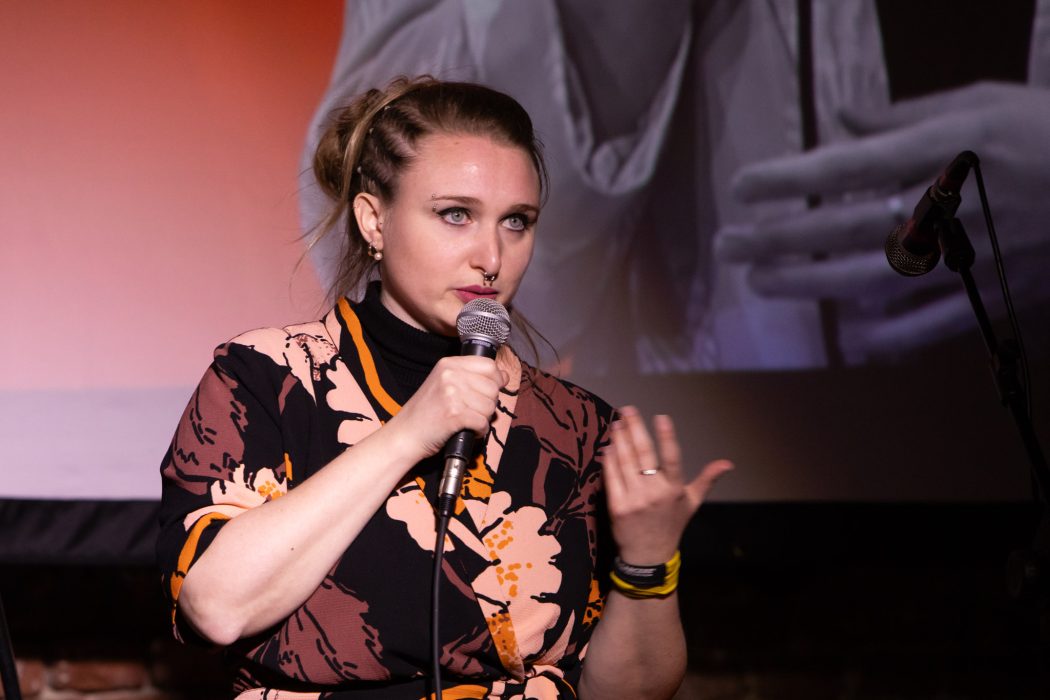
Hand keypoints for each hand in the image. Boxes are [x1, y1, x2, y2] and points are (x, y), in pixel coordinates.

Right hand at [386, 355, 508, 459]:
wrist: (405, 434)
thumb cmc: (426, 412)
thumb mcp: (444, 383)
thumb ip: (471, 377)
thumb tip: (504, 376)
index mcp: (448, 364)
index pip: (489, 365)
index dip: (496, 379)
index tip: (489, 390)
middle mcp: (450, 375)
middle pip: (493, 387)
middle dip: (488, 403)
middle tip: (472, 410)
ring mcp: (452, 394)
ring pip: (490, 406)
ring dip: (483, 418)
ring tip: (467, 421)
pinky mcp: (454, 414)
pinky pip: (483, 422)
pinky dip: (479, 431)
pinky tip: (469, 430)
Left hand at [602, 406, 732, 563]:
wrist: (648, 556)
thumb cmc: (671, 525)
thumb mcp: (692, 503)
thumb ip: (707, 479)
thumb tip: (728, 463)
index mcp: (674, 489)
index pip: (672, 458)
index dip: (667, 437)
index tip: (661, 416)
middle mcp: (655, 493)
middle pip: (644, 454)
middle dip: (634, 428)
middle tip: (627, 409)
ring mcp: (634, 500)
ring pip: (625, 462)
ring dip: (620, 440)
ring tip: (617, 423)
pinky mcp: (617, 507)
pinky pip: (612, 478)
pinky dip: (609, 460)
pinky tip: (609, 447)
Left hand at [715, 82, 1049, 359]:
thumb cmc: (1049, 131)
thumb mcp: (983, 103)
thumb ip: (906, 115)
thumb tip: (842, 116)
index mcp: (950, 150)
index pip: (850, 167)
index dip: (790, 179)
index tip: (742, 186)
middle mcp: (954, 207)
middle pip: (847, 228)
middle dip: (779, 237)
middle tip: (728, 244)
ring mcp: (972, 257)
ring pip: (874, 280)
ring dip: (809, 284)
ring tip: (760, 281)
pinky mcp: (995, 296)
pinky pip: (931, 326)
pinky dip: (887, 337)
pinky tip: (847, 337)